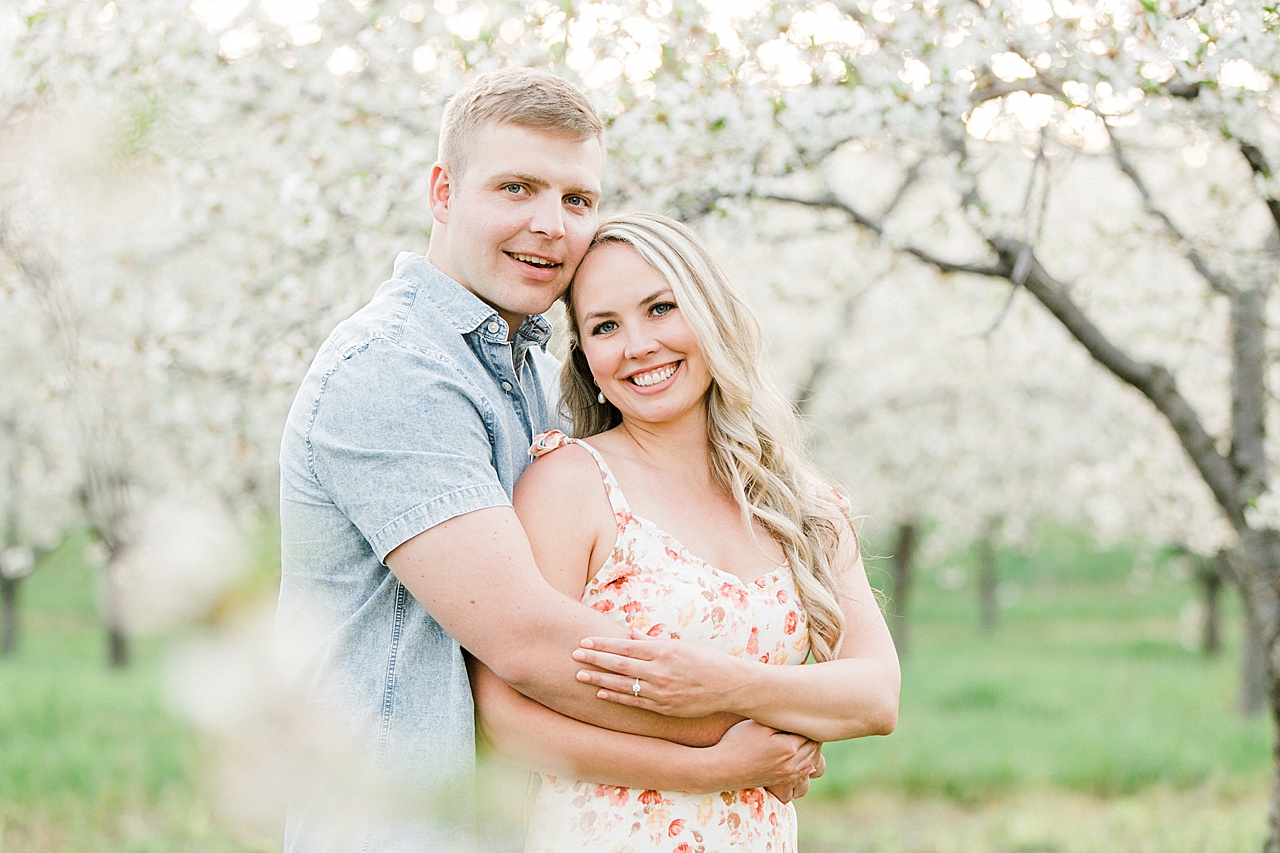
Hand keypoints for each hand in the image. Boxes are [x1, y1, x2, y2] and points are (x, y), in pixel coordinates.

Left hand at [572, 632, 745, 717]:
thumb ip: (652, 642)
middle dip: (594, 660)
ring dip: (599, 680)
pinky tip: (601, 693)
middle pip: (619, 665)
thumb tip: (628, 634)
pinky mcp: (665, 708)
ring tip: (579, 675)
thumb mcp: (682, 645)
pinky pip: (634, 702)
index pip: (625, 647)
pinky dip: (616, 697)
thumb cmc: (707, 660)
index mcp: (664, 651)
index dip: (603, 645)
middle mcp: (661, 671)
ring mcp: (662, 692)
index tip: (584, 641)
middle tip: (573, 655)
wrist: (731, 686)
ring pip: (623, 685)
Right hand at [703, 720, 821, 797]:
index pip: (810, 733)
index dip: (809, 723)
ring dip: (812, 750)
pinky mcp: (779, 781)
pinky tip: (805, 759)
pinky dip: (807, 764)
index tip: (808, 713)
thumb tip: (799, 718)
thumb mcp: (758, 726)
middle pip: (813, 748)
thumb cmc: (737, 742)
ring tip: (809, 737)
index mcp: (789, 747)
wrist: (722, 769)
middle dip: (814, 736)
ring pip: (810, 762)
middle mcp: (791, 763)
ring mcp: (786, 774)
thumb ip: (781, 722)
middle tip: (810, 723)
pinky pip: (801, 773)